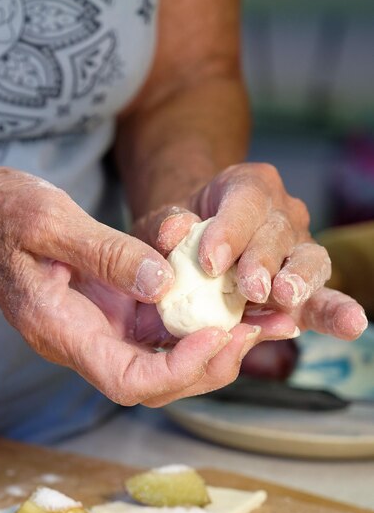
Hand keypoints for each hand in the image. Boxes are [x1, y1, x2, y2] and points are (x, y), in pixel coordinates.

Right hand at [0, 165, 259, 405]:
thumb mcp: (48, 221)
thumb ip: (105, 254)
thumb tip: (166, 282)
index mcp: (60, 330)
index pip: (128, 380)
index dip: (179, 368)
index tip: (219, 333)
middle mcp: (80, 339)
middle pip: (154, 381)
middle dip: (209, 363)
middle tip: (256, 327)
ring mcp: (93, 325)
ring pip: (160, 356)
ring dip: (211, 344)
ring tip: (258, 317)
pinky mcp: (103, 306)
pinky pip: (154, 326)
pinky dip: (192, 318)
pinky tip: (224, 297)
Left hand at [133, 163, 367, 341]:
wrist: (194, 249)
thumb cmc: (179, 233)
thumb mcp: (162, 222)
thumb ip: (165, 223)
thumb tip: (173, 230)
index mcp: (247, 187)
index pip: (245, 202)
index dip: (231, 231)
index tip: (210, 262)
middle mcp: (281, 214)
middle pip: (279, 232)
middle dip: (264, 261)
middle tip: (251, 287)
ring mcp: (298, 248)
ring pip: (310, 260)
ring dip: (299, 282)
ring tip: (286, 298)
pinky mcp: (305, 287)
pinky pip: (322, 298)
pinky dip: (334, 312)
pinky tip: (350, 324)